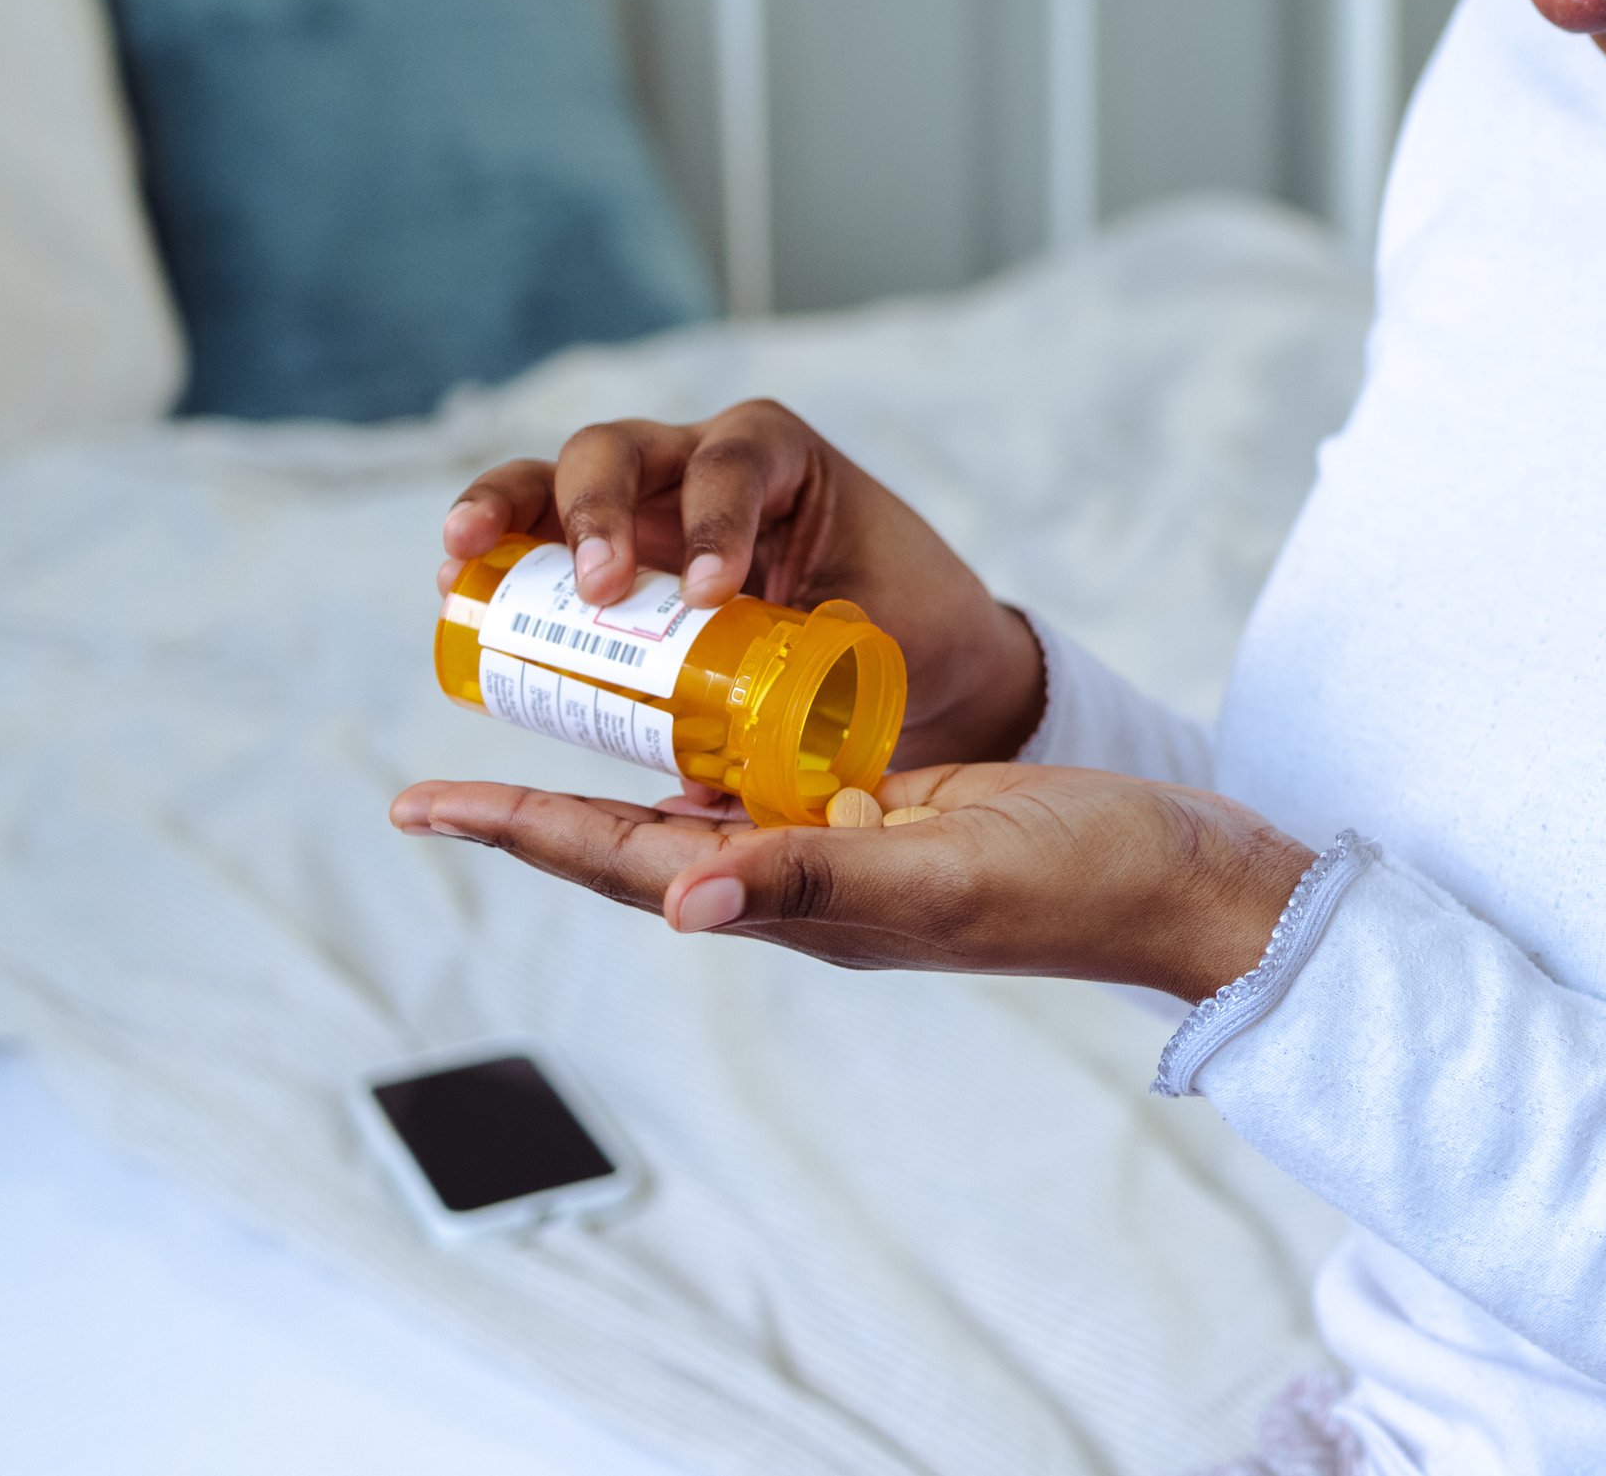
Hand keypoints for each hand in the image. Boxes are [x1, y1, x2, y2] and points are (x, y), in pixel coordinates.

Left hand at [388, 763, 1316, 1004]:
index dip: (524, 829)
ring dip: (613, 767)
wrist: (1184, 875)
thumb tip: (680, 903)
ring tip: (542, 723)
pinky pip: (774, 768)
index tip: (420, 803)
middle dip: (537, 807)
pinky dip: (714, 735)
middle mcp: (802, 879)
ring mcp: (847, 843)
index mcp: (798, 906)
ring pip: (698, 801)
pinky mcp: (893, 802)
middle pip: (637, 838)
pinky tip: (691, 699)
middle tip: (436, 779)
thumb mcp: (945, 877)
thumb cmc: (1080, 883)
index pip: (627, 862)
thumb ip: (818, 882)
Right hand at [440, 400, 1044, 770]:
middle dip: (600, 507)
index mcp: (783, 461)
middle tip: (597, 586)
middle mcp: (702, 461)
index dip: (716, 521)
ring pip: (559, 474)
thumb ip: (808, 700)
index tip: (711, 595)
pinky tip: (456, 591)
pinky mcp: (607, 546)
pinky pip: (533, 532)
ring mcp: (644, 499)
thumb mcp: (875, 645)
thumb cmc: (904, 628)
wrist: (917, 638)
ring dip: (508, 509)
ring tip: (466, 560)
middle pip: (626, 448)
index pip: (738, 465)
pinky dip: (493, 550)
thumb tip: (707, 799)